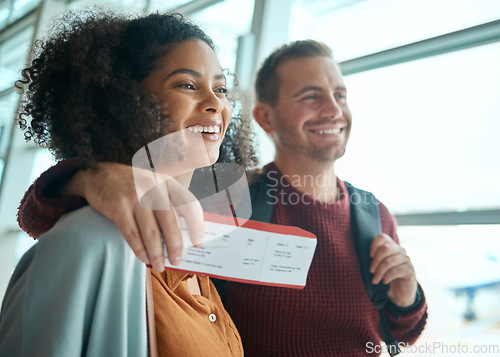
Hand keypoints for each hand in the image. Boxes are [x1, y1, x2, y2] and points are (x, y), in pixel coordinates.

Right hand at [63, 162, 203, 270]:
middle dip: (176, 246)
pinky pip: (132, 235)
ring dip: (157, 253)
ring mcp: (135, 196)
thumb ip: (168, 204)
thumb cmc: (133, 185)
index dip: (197, 226)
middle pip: (171, 223)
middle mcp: (153, 187)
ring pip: (151, 233)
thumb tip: (183, 236)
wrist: (98, 174)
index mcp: (167, 182)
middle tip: (177, 260)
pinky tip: (144, 258)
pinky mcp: (118, 206)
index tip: (198, 243)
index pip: (190, 205)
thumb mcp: (154, 186)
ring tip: (159, 265)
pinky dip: (139, 250)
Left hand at [369, 233, 417, 307]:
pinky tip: (384, 281)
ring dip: (379, 272)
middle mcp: (400, 250)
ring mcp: (406, 260)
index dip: (374, 245)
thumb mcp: (380, 265)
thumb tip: (362, 256)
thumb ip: (374, 258)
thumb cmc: (387, 276)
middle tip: (371, 271)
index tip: (369, 256)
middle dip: (375, 261)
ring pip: (389, 261)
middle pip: (385, 248)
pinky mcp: (410, 270)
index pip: (382, 237)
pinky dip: (387, 276)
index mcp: (391, 246)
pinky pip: (396, 270)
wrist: (401, 291)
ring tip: (375, 280)